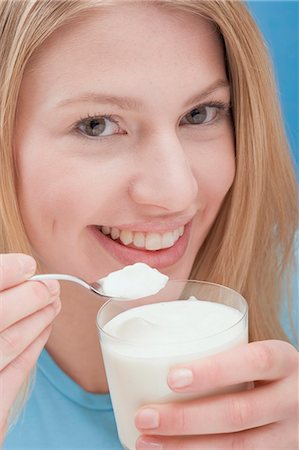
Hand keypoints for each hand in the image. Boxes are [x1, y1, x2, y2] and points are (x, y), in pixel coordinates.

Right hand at [0, 253, 60, 442]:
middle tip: (49, 285)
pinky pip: (13, 375)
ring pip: (8, 344)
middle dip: (29, 297)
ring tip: (53, 303)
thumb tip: (9, 278)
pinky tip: (43, 331)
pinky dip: (32, 349)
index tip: (25, 265)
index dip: (4, 273)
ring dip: (36, 320)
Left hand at [135, 340, 297, 448]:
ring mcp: (289, 433)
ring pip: (238, 447)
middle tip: (145, 416)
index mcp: (283, 361)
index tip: (172, 378)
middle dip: (186, 419)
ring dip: (187, 447)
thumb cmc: (265, 371)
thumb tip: (157, 351)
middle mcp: (291, 398)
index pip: (254, 361)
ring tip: (147, 442)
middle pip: (239, 412)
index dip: (214, 370)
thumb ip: (224, 351)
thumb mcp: (256, 354)